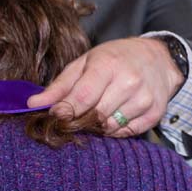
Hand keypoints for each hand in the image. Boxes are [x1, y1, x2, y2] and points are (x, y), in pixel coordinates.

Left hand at [26, 37, 184, 137]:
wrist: (158, 58)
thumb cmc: (116, 58)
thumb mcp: (85, 62)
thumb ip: (60, 85)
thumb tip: (33, 104)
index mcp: (108, 65)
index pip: (82, 98)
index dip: (65, 111)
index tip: (56, 116)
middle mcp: (129, 82)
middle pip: (95, 115)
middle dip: (79, 120)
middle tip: (75, 116)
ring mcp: (145, 99)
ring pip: (110, 127)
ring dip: (97, 126)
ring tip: (97, 113)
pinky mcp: (155, 113)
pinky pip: (126, 133)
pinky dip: (115, 130)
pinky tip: (114, 116)